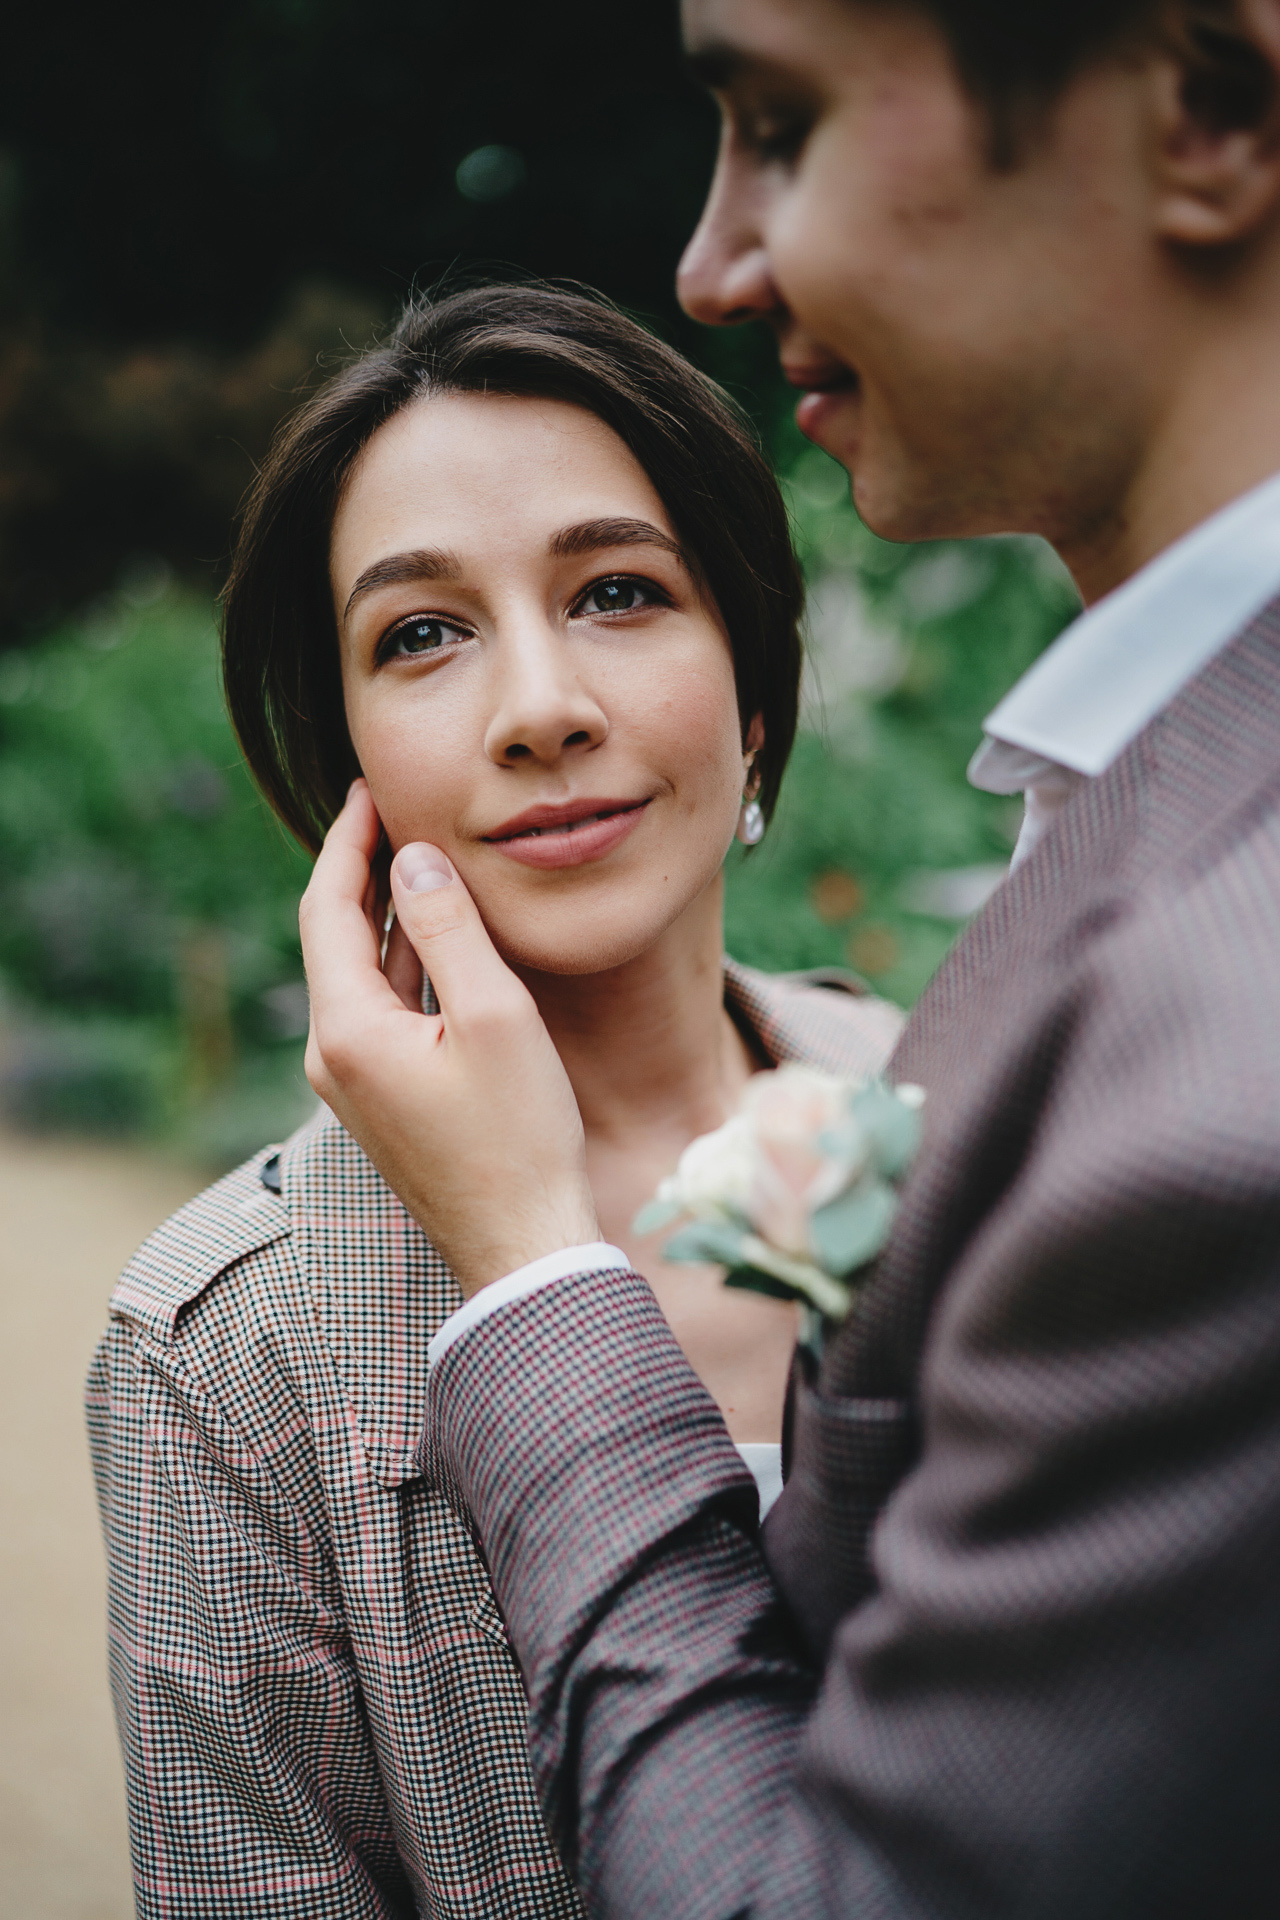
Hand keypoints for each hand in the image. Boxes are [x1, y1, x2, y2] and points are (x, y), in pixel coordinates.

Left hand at [300, 781, 597, 1294]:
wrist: (522, 1248)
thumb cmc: (520, 1138)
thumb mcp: (495, 1017)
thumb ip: (450, 929)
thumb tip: (413, 858)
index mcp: (347, 1032)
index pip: (327, 910)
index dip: (346, 843)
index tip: (370, 790)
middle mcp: (334, 1057)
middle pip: (336, 940)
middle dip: (364, 871)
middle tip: (394, 809)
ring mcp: (355, 1085)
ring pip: (363, 977)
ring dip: (391, 917)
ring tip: (423, 857)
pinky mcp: (385, 1102)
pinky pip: (384, 1012)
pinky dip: (407, 965)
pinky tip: (442, 939)